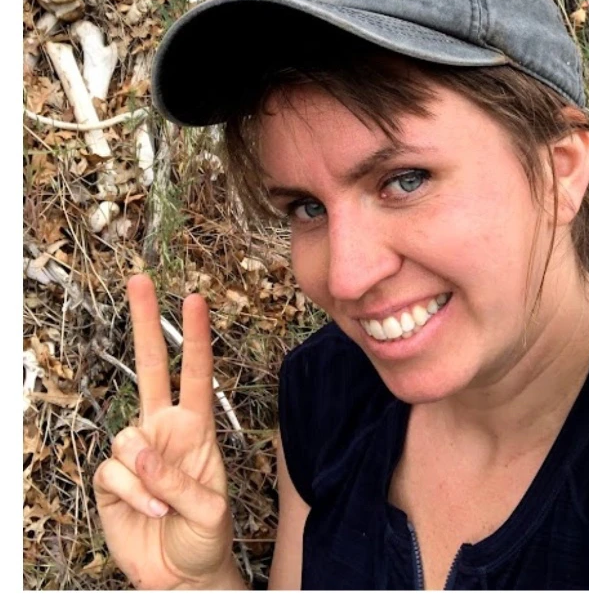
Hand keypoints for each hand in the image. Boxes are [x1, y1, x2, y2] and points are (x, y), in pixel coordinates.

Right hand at [92, 274, 237, 589]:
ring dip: (146, 477)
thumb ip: (177, 478)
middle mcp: (164, 431)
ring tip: (165, 505)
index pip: (197, 374)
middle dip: (146, 324)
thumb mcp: (210, 508)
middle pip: (150, 369)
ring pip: (126, 439)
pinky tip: (148, 513)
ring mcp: (135, 453)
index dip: (196, 338)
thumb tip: (138, 450)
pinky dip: (131, 495)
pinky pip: (112, 473)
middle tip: (140, 281)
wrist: (182, 574)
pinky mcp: (110, 480)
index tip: (194, 299)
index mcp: (197, 428)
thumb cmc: (206, 536)